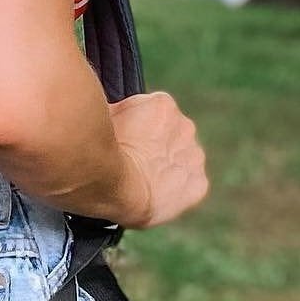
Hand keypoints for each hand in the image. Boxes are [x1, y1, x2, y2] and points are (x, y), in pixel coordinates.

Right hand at [106, 90, 209, 227]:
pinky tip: (156, 195)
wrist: (113, 184)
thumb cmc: (101, 149)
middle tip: (132, 161)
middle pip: (171, 135)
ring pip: (182, 159)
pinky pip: (191, 185)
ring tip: (142, 181)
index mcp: (162, 105)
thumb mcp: (102, 117)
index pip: (153, 112)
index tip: (125, 141)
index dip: (137, 128)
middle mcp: (184, 126)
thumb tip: (112, 113)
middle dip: (155, 146)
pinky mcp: (198, 184)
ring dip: (168, 167)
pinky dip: (177, 191)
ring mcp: (194, 156)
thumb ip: (117, 112)